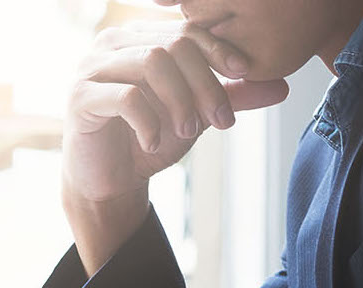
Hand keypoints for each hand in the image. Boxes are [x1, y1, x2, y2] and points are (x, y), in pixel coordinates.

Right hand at [62, 21, 289, 274]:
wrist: (108, 182)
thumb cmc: (148, 140)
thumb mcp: (196, 115)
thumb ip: (231, 97)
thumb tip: (282, 86)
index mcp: (137, 39)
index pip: (185, 30)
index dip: (218, 49)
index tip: (244, 73)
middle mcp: (111, 45)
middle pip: (171, 45)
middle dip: (204, 83)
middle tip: (222, 120)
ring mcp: (91, 69)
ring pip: (151, 64)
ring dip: (181, 100)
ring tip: (190, 131)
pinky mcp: (81, 99)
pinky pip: (125, 97)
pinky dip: (149, 121)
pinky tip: (153, 142)